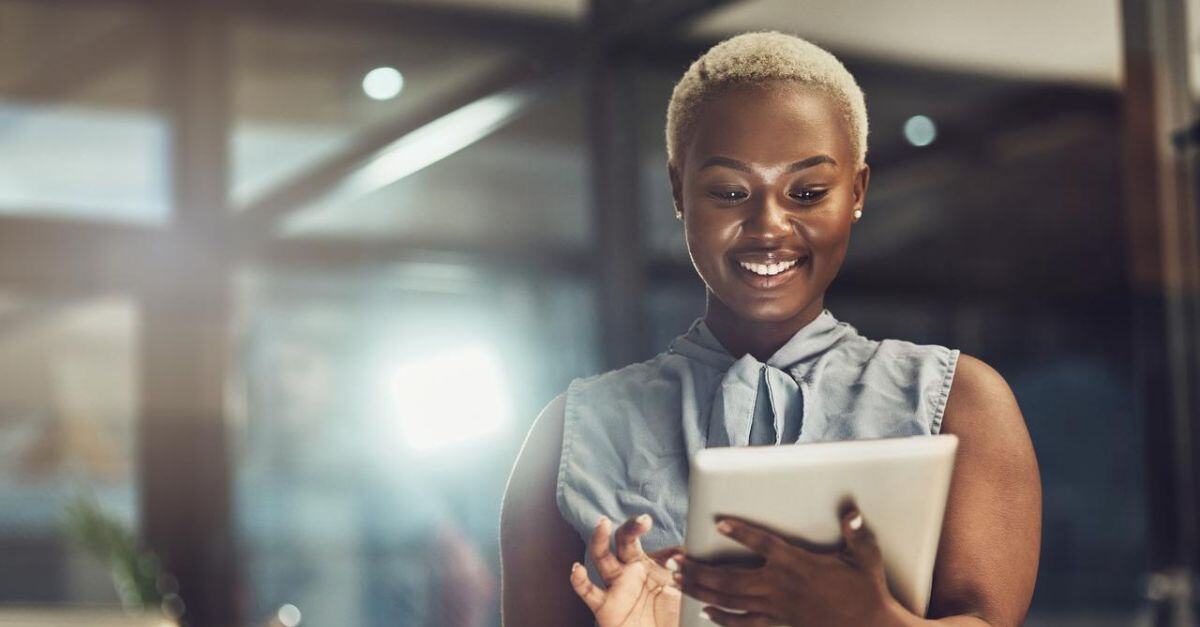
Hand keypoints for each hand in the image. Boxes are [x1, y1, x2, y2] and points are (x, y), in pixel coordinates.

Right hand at [570, 513, 685, 626]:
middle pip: (621, 541)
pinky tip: (577, 570)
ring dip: (599, 540)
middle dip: (629, 528)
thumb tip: (685, 551)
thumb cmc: (672, 618)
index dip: (640, 527)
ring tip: (602, 525)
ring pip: (602, 558)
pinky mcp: (604, 607)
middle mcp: (627, 571)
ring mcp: (615, 587)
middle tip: (640, 522)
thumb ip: (685, 569)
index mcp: (645, 564)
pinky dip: (580, 581)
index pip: (640, 540)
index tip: (648, 523)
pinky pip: (589, 592)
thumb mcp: (684, 590)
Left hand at [676, 502, 904, 626]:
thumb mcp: (866, 556)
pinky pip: (744, 622)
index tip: (719, 523)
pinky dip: (722, 618)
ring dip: (700, 589)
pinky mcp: (778, 623)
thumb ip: (855, 531)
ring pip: (729, 600)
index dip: (741, 533)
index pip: (764, 544)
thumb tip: (850, 509)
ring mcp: (776, 607)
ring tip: (677, 580)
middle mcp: (781, 586)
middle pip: (730, 577)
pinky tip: (704, 611)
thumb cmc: (867, 589)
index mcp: (798, 564)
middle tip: (673, 560)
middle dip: (698, 569)